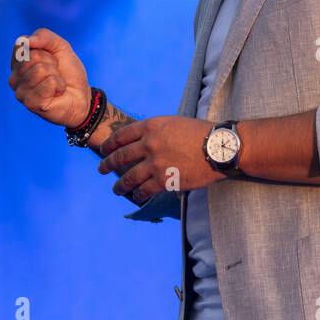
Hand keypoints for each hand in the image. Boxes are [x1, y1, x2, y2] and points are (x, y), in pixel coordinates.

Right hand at [8, 28, 91, 127]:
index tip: (50, 58)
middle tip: (55, 73)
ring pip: (40, 70)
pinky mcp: (31, 103)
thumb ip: (43, 36)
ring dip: (56, 75)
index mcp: (17, 63)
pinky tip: (56, 93)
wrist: (82, 95)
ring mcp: (20, 92)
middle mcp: (14, 78)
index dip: (43, 48)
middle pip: (32, 57)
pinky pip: (49, 82)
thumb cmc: (68, 72)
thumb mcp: (60, 46)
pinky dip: (59, 85)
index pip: (22, 44)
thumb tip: (25, 41)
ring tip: (56, 84)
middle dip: (51, 62)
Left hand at [97, 116, 226, 202]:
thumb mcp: (174, 123)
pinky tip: (136, 197)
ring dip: (119, 185)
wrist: (218, 147)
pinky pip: (144, 190)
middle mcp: (149, 144)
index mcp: (151, 126)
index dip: (110, 144)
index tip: (104, 150)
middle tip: (101, 169)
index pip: (122, 135)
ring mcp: (155, 163)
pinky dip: (138, 194)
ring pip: (129, 177)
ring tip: (116, 189)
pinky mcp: (164, 180)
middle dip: (107, 164)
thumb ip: (156, 130)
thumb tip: (144, 140)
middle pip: (120, 156)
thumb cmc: (200, 133)